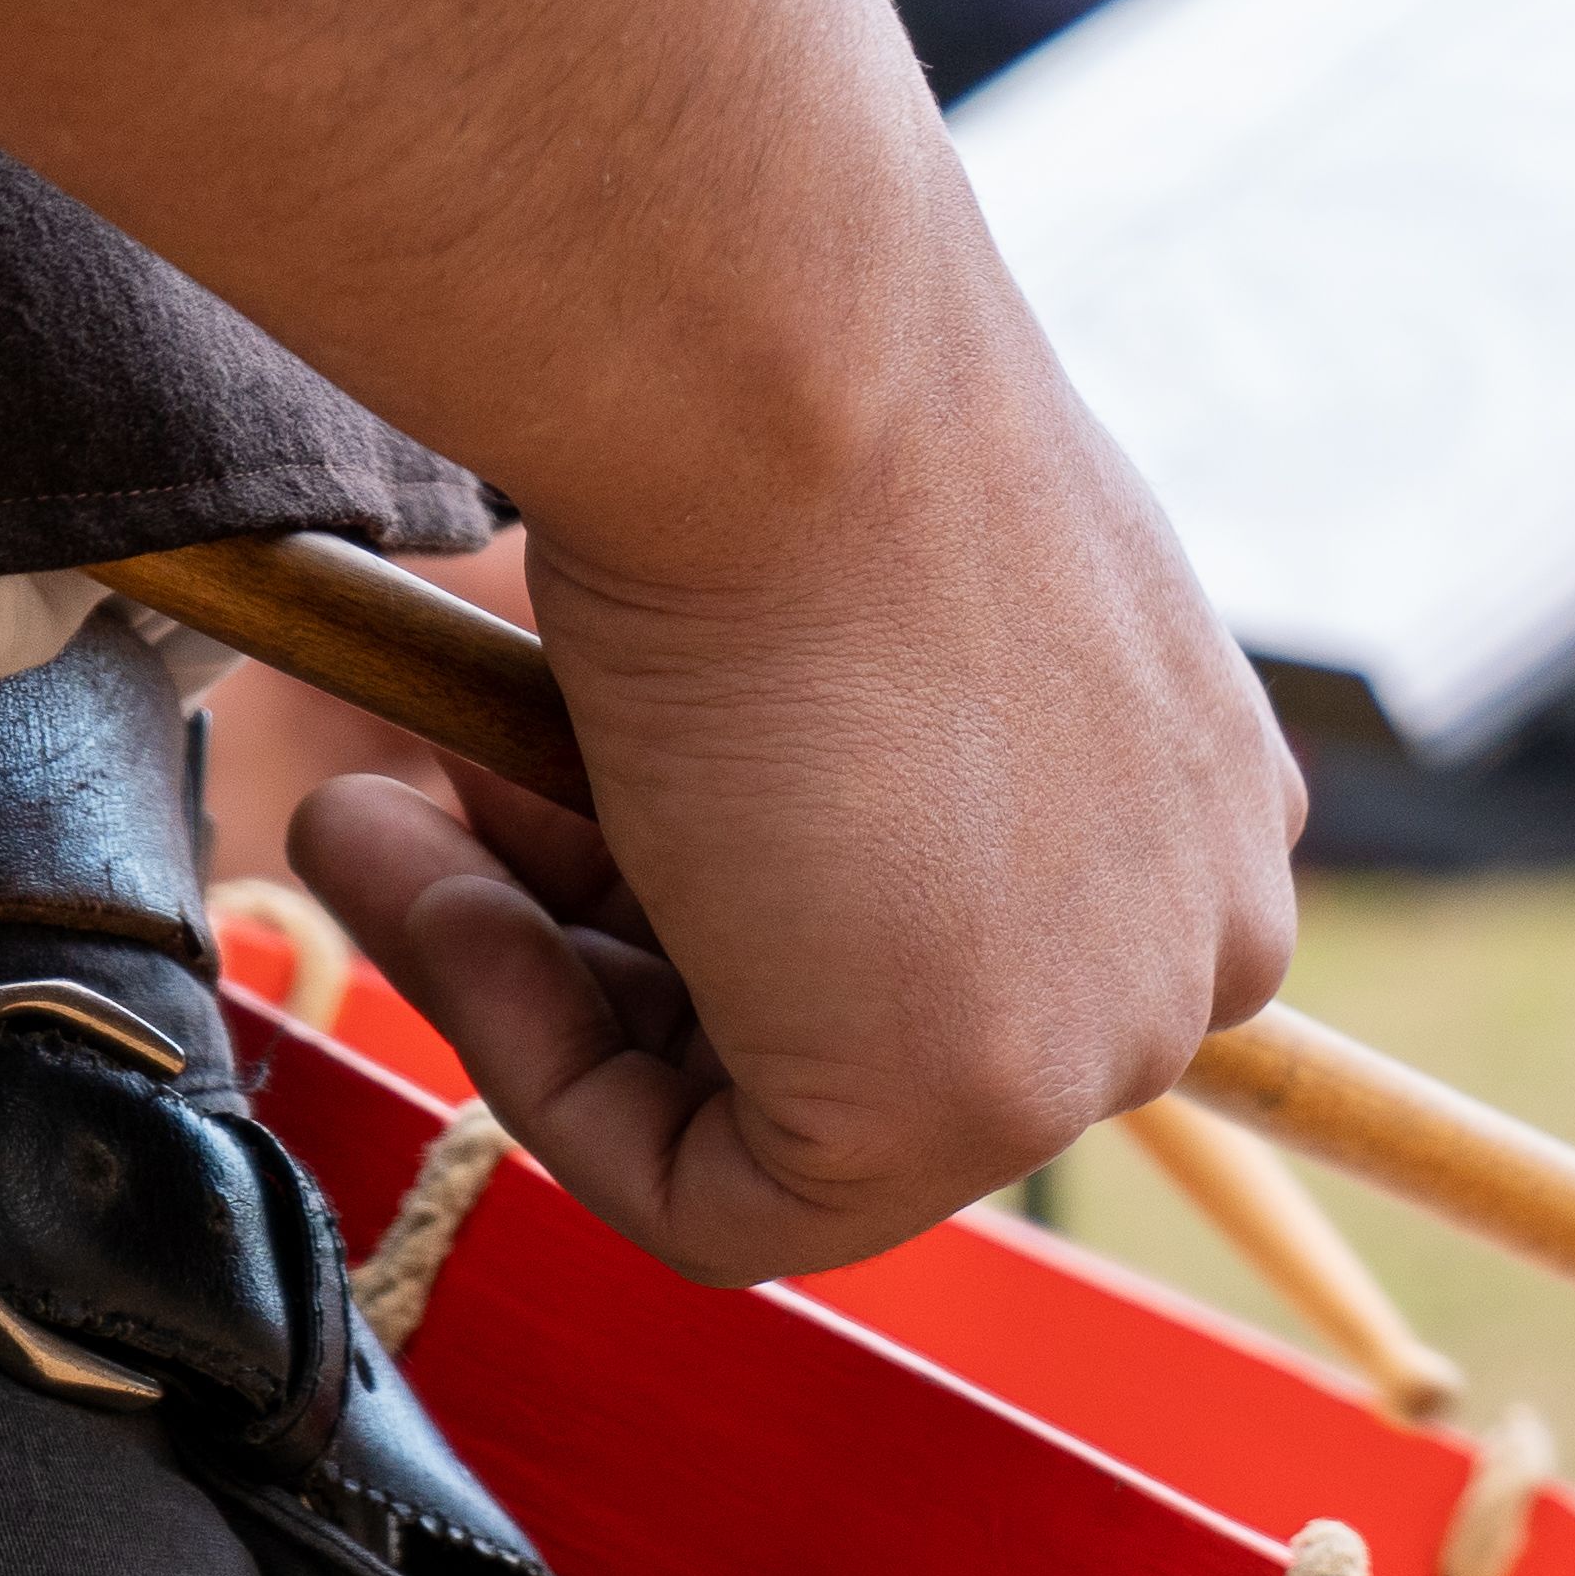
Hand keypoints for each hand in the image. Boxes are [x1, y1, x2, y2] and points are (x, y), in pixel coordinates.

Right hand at [295, 384, 1294, 1280]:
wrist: (777, 374)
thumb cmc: (790, 433)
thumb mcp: (838, 630)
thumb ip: (797, 772)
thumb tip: (647, 854)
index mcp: (1197, 808)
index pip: (941, 948)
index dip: (699, 898)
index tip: (536, 795)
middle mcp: (1191, 933)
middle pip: (859, 1040)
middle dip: (607, 941)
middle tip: (432, 816)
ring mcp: (1102, 1034)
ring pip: (773, 1127)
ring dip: (525, 982)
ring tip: (377, 827)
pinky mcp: (969, 1105)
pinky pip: (710, 1201)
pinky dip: (534, 1067)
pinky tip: (437, 884)